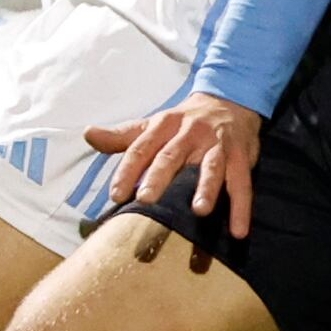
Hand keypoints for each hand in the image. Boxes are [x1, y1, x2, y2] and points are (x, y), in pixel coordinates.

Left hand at [85, 93, 262, 237]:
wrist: (230, 100)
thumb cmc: (184, 122)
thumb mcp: (153, 124)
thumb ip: (122, 136)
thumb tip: (88, 133)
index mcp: (163, 125)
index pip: (141, 147)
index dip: (127, 170)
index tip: (115, 194)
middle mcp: (189, 132)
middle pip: (171, 155)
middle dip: (159, 177)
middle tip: (145, 199)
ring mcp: (216, 144)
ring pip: (211, 166)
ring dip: (206, 188)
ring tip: (199, 211)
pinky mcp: (241, 156)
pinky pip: (241, 182)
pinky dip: (241, 207)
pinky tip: (238, 230)